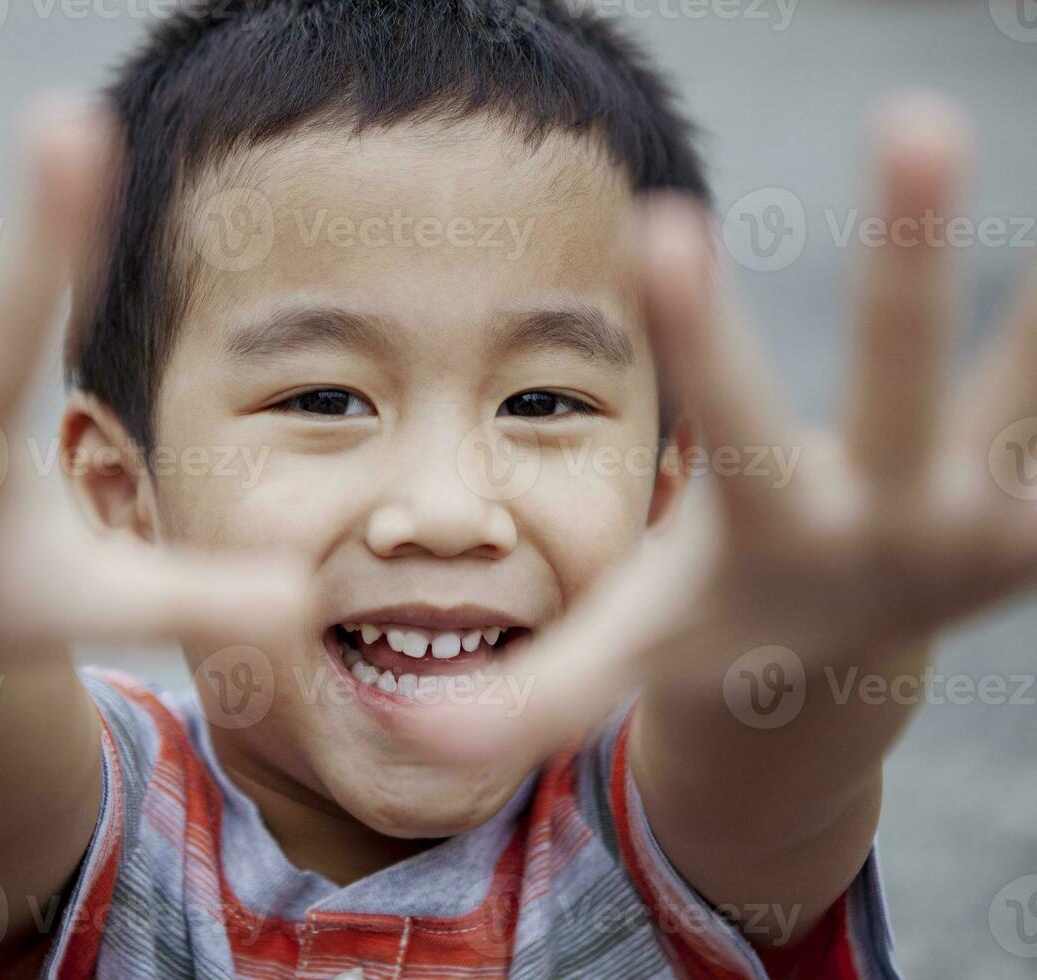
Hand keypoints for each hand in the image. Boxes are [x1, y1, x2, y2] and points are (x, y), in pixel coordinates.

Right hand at [415, 93, 1036, 756]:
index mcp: (779, 534)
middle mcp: (896, 521)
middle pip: (899, 378)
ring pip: (1025, 382)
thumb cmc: (712, 619)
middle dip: (905, 254)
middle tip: (917, 118)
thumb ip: (538, 695)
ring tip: (1027, 166)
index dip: (697, 330)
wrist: (849, 664)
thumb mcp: (631, 652)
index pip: (724, 422)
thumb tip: (422, 738)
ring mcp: (989, 508)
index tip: (667, 221)